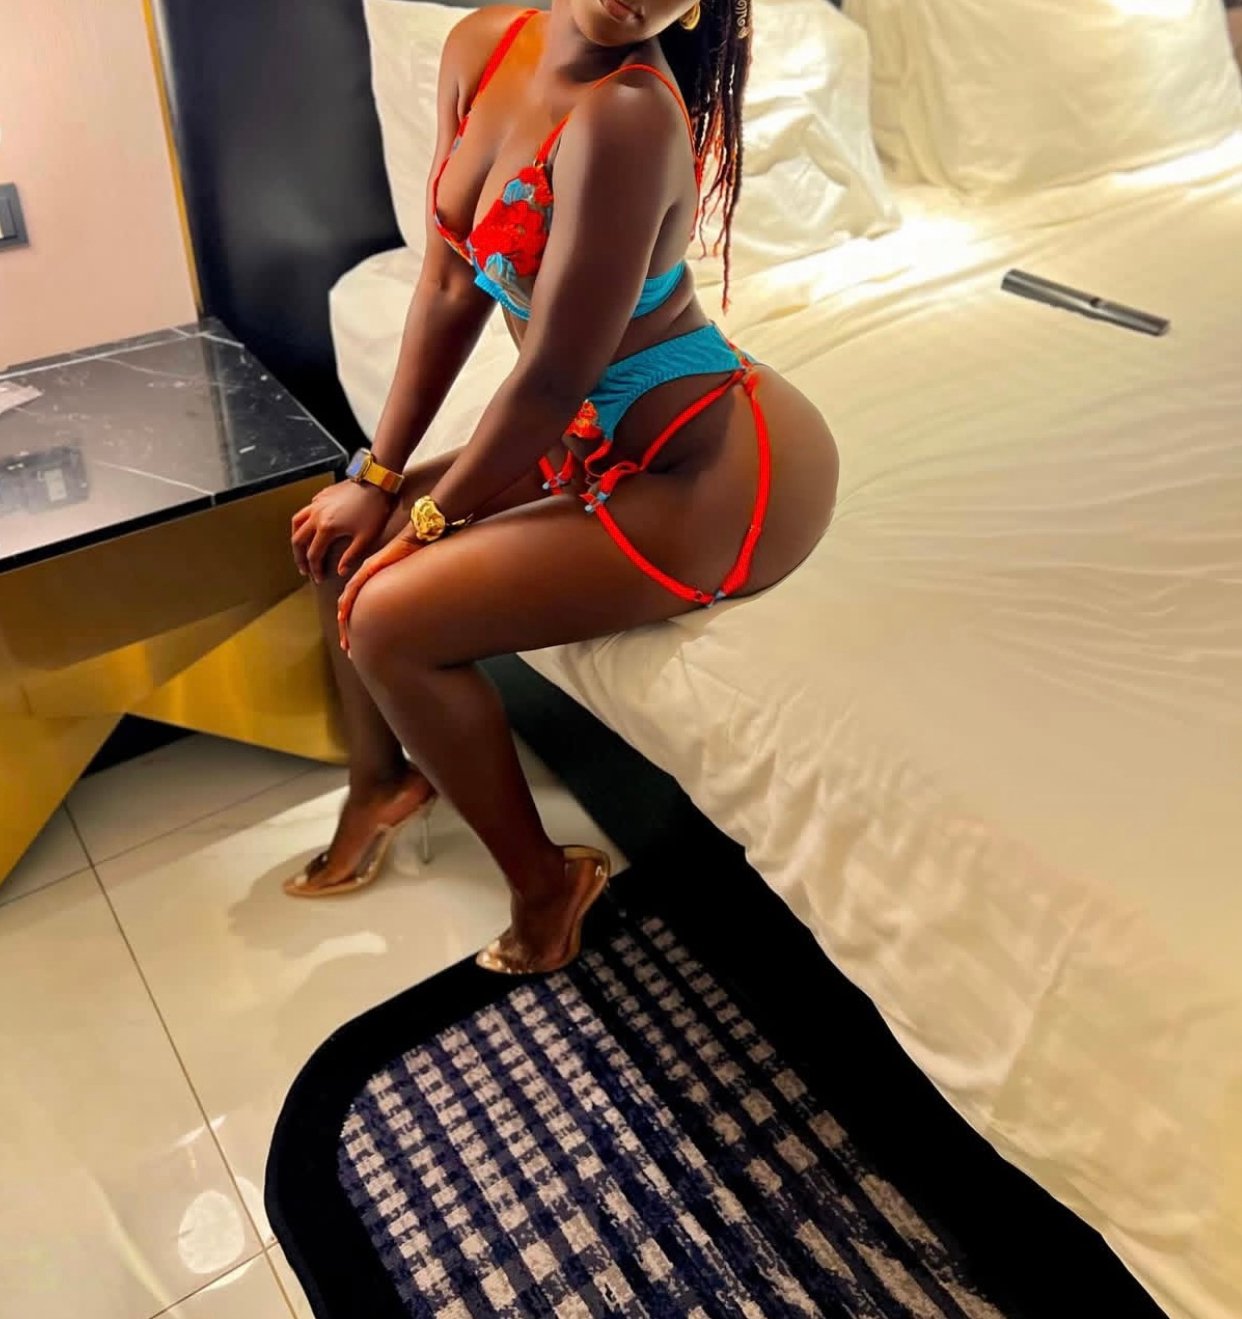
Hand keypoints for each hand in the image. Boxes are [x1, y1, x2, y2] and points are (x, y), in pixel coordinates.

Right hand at [290, 481, 393, 583]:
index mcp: (326, 528)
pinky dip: (303, 522)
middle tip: (304, 570)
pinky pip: (306, 510)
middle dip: (300, 558)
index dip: (314, 569)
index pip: (313, 554)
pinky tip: (310, 528)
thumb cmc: (374, 511)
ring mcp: (317, 503)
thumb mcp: (366, 538)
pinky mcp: (321, 495)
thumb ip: (351, 556)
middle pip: (298, 540)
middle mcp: (316, 516)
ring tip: (301, 550)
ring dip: (297, 539)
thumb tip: (340, 572)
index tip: (318, 578)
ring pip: (296, 523)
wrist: (376, 483)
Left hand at [337, 528, 422, 654]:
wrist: (420, 535)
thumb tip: (412, 611)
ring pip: (349, 601)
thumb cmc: (418, 555)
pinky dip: (347, 603)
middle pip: (350, 607)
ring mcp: (367, 572)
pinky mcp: (371, 568)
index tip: (357, 642)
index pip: (359, 605)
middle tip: (348, 650)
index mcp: (374, 581)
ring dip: (345, 622)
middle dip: (348, 631)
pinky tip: (342, 616)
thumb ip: (404, 593)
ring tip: (346, 641)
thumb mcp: (409, 579)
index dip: (355, 623)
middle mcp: (367, 577)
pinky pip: (355, 589)